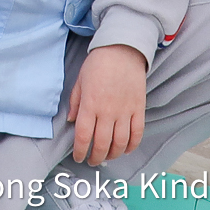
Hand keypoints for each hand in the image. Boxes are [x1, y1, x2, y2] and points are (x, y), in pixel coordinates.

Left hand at [66, 45, 146, 165]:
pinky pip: (137, 133)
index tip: (79, 157)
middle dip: (95, 157)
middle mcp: (107, 111)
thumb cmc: (98, 63)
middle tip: (92, 161)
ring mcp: (125, 111)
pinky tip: (125, 149)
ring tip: (107, 156)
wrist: (122, 49)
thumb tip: (71, 122)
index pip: (84, 137)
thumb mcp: (80, 81)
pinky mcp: (139, 108)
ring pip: (120, 143)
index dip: (80, 151)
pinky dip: (132, 145)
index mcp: (90, 104)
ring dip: (113, 155)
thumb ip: (75, 103)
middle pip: (102, 144)